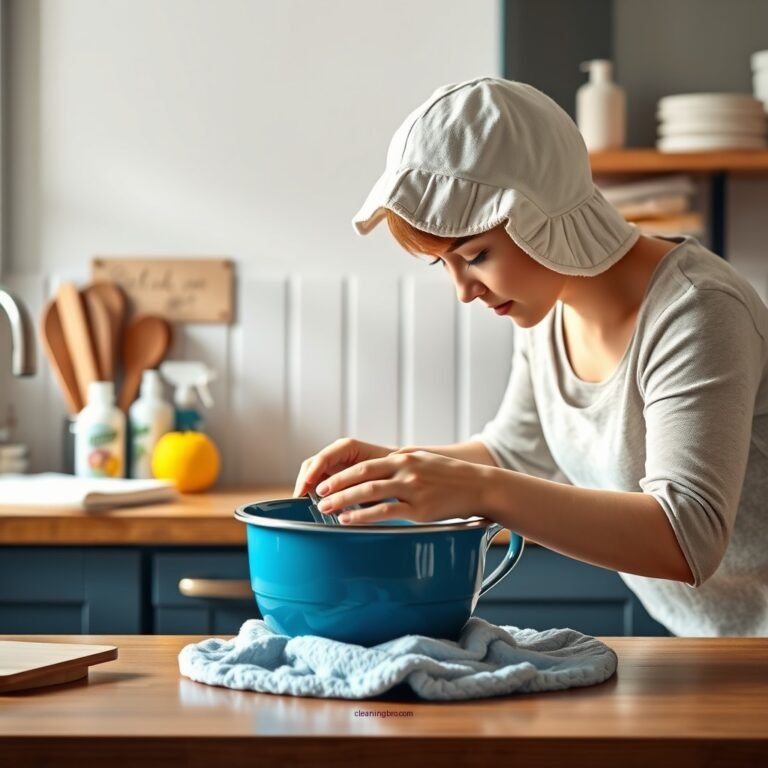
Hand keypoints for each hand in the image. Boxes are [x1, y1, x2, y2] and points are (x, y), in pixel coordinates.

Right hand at [292, 437, 394, 497]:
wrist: (402, 468)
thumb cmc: (394, 466)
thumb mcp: (382, 471)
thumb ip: (365, 477)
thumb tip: (352, 486)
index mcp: (349, 448)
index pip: (324, 457)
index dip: (313, 472)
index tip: (307, 488)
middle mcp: (339, 454)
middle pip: (313, 465)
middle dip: (305, 481)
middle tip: (301, 499)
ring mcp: (336, 464)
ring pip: (314, 474)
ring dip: (309, 489)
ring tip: (307, 504)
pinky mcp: (336, 476)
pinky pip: (320, 482)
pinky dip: (316, 494)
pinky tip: (318, 505)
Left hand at [314, 449, 490, 524]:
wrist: (479, 486)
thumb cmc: (449, 477)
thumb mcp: (423, 461)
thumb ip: (400, 464)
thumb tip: (379, 471)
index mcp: (403, 458)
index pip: (364, 464)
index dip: (341, 473)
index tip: (324, 482)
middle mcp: (405, 469)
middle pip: (362, 474)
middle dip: (336, 485)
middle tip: (318, 494)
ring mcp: (412, 488)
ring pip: (369, 491)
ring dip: (344, 500)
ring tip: (326, 509)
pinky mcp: (419, 508)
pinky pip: (385, 511)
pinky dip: (363, 515)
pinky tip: (349, 520)